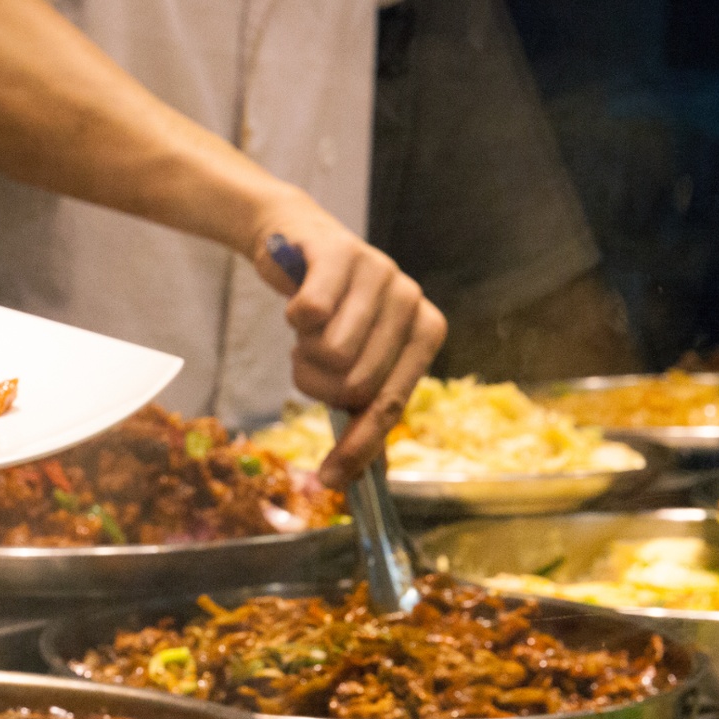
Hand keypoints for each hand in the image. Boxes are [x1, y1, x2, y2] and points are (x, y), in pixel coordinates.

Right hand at [249, 194, 446, 487]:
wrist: (296, 240)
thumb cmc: (328, 310)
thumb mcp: (351, 355)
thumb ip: (359, 401)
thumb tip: (348, 474)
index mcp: (425, 332)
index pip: (391, 404)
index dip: (358, 445)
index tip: (330, 478)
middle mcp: (411, 301)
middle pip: (356, 385)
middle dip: (318, 385)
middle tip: (308, 361)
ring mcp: (380, 273)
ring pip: (332, 353)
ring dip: (303, 353)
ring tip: (306, 332)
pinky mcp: (340, 253)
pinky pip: (310, 313)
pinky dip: (293, 318)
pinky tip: (299, 303)